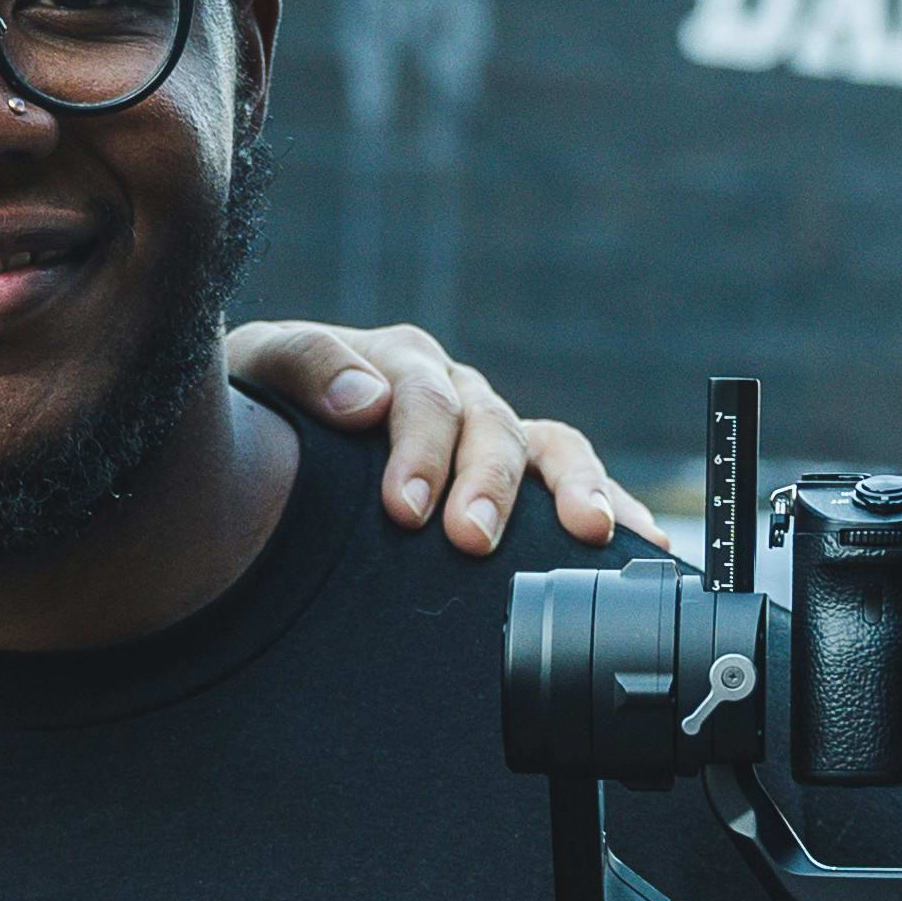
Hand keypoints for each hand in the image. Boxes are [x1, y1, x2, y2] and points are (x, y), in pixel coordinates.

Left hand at [221, 323, 623, 554]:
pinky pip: (574, 481)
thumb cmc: (261, 406)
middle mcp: (455, 391)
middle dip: (488, 484)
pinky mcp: (515, 471)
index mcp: (398, 362)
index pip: (423, 398)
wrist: (264, 432)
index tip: (407, 509)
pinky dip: (610, 503)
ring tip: (593, 532)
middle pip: (490, 426)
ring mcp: (490, 429)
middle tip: (474, 538)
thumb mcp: (260, 370)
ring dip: (572, 488)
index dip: (420, 450)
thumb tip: (364, 398)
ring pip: (549, 446)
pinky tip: (640, 538)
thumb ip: (305, 367)